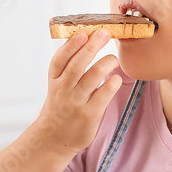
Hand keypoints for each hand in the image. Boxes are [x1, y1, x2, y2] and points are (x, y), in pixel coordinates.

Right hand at [35, 30, 122, 155]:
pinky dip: (112, 84)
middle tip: (104, 34)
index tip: (83, 33)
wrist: (54, 138)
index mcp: (54, 80)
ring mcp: (76, 103)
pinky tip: (117, 78)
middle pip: (77, 65)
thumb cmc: (61, 105)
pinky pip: (103, 96)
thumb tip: (90, 38)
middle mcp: (63, 90)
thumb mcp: (58, 85)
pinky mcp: (89, 115)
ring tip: (114, 58)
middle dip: (91, 47)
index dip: (71, 45)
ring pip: (91, 78)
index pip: (60, 59)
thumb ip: (70, 66)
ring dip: (105, 63)